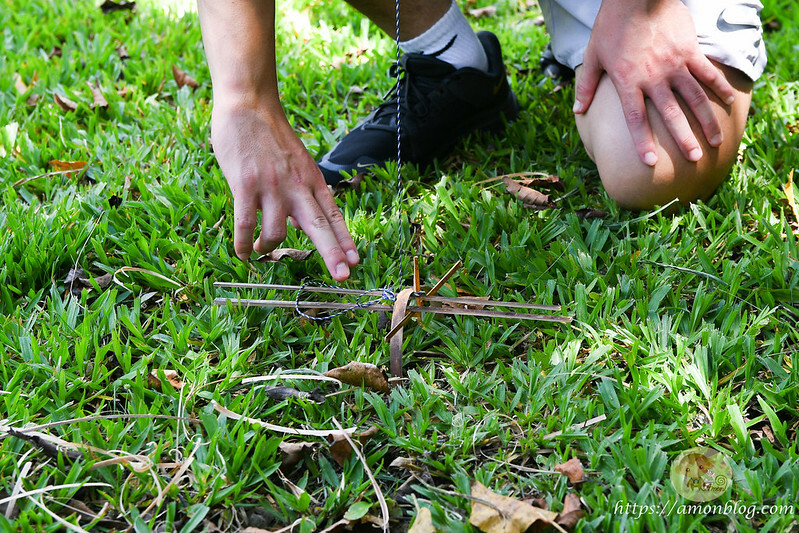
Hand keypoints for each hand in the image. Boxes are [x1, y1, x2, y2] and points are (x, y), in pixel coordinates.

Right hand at [211, 100, 359, 280]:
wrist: (249, 105)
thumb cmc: (271, 136)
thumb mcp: (297, 162)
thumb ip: (302, 191)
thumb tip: (300, 223)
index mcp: (312, 180)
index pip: (333, 215)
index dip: (345, 240)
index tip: (355, 261)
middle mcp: (297, 186)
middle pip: (319, 226)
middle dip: (332, 253)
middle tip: (343, 276)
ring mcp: (271, 186)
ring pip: (277, 232)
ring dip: (268, 249)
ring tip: (260, 252)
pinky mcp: (245, 185)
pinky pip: (246, 224)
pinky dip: (244, 244)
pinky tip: (243, 253)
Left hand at [573, 0, 736, 165]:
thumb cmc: (611, 25)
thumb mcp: (593, 55)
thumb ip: (587, 85)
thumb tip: (577, 110)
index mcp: (628, 81)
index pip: (635, 118)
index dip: (642, 141)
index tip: (650, 162)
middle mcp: (653, 77)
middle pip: (671, 114)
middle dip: (683, 139)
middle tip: (694, 160)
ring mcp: (674, 64)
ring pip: (695, 97)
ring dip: (707, 121)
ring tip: (715, 141)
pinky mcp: (689, 50)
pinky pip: (707, 72)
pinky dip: (719, 87)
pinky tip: (729, 102)